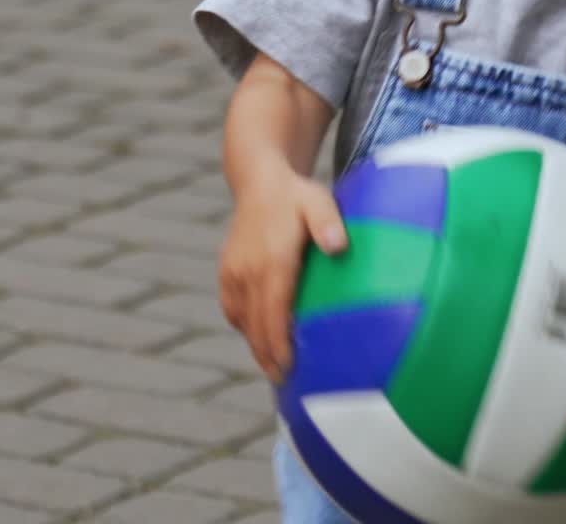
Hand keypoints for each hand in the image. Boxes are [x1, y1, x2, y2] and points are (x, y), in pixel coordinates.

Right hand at [217, 167, 346, 383]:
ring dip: (258, 347)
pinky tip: (263, 340)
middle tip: (288, 384)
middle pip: (256, 327)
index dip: (280, 346)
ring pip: (244, 322)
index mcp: (271, 261)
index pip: (273, 314)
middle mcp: (247, 271)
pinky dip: (248, 329)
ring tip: (278, 370)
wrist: (259, 181)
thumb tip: (339, 248)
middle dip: (270, 358)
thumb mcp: (318, 201)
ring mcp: (233, 274)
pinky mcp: (226, 274)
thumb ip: (328, 224)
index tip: (291, 370)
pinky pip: (235, 311)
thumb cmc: (297, 195)